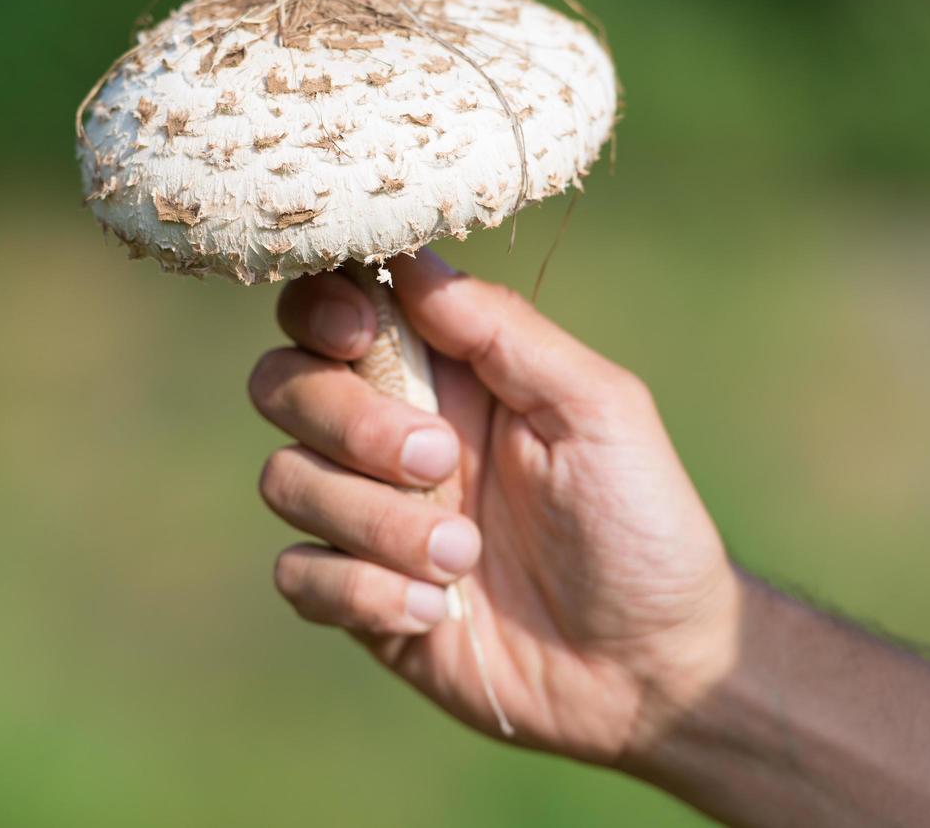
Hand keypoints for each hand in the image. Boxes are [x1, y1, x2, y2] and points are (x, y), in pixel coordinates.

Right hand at [249, 251, 740, 762]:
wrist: (648, 669)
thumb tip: (413, 261)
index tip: (356, 332)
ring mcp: (366, 515)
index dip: (320, 307)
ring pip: (286, 480)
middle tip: (440, 461)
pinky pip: (298, 576)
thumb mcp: (596, 408)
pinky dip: (361, 593)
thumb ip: (503, 331)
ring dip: (374, 521)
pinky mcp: (356, 597)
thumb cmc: (641, 523)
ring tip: (466, 556)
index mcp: (442, 369)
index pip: (330, 305)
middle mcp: (388, 432)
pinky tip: (435, 612)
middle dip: (348, 421)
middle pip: (281, 383)